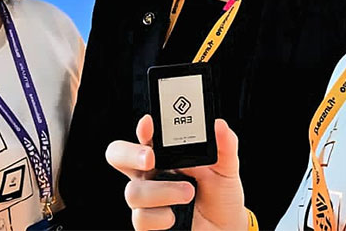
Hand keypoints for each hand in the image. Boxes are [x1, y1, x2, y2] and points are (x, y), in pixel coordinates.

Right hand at [105, 115, 247, 230]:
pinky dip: (162, 217)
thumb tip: (219, 125)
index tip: (149, 124)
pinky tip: (176, 216)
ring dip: (162, 191)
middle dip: (129, 154)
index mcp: (165, 154)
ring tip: (189, 192)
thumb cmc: (220, 193)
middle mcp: (150, 173)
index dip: (142, 128)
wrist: (226, 226)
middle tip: (150, 158)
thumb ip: (225, 145)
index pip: (144, 135)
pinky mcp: (147, 222)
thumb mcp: (227, 167)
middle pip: (118, 155)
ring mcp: (146, 198)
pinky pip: (141, 218)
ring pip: (133, 191)